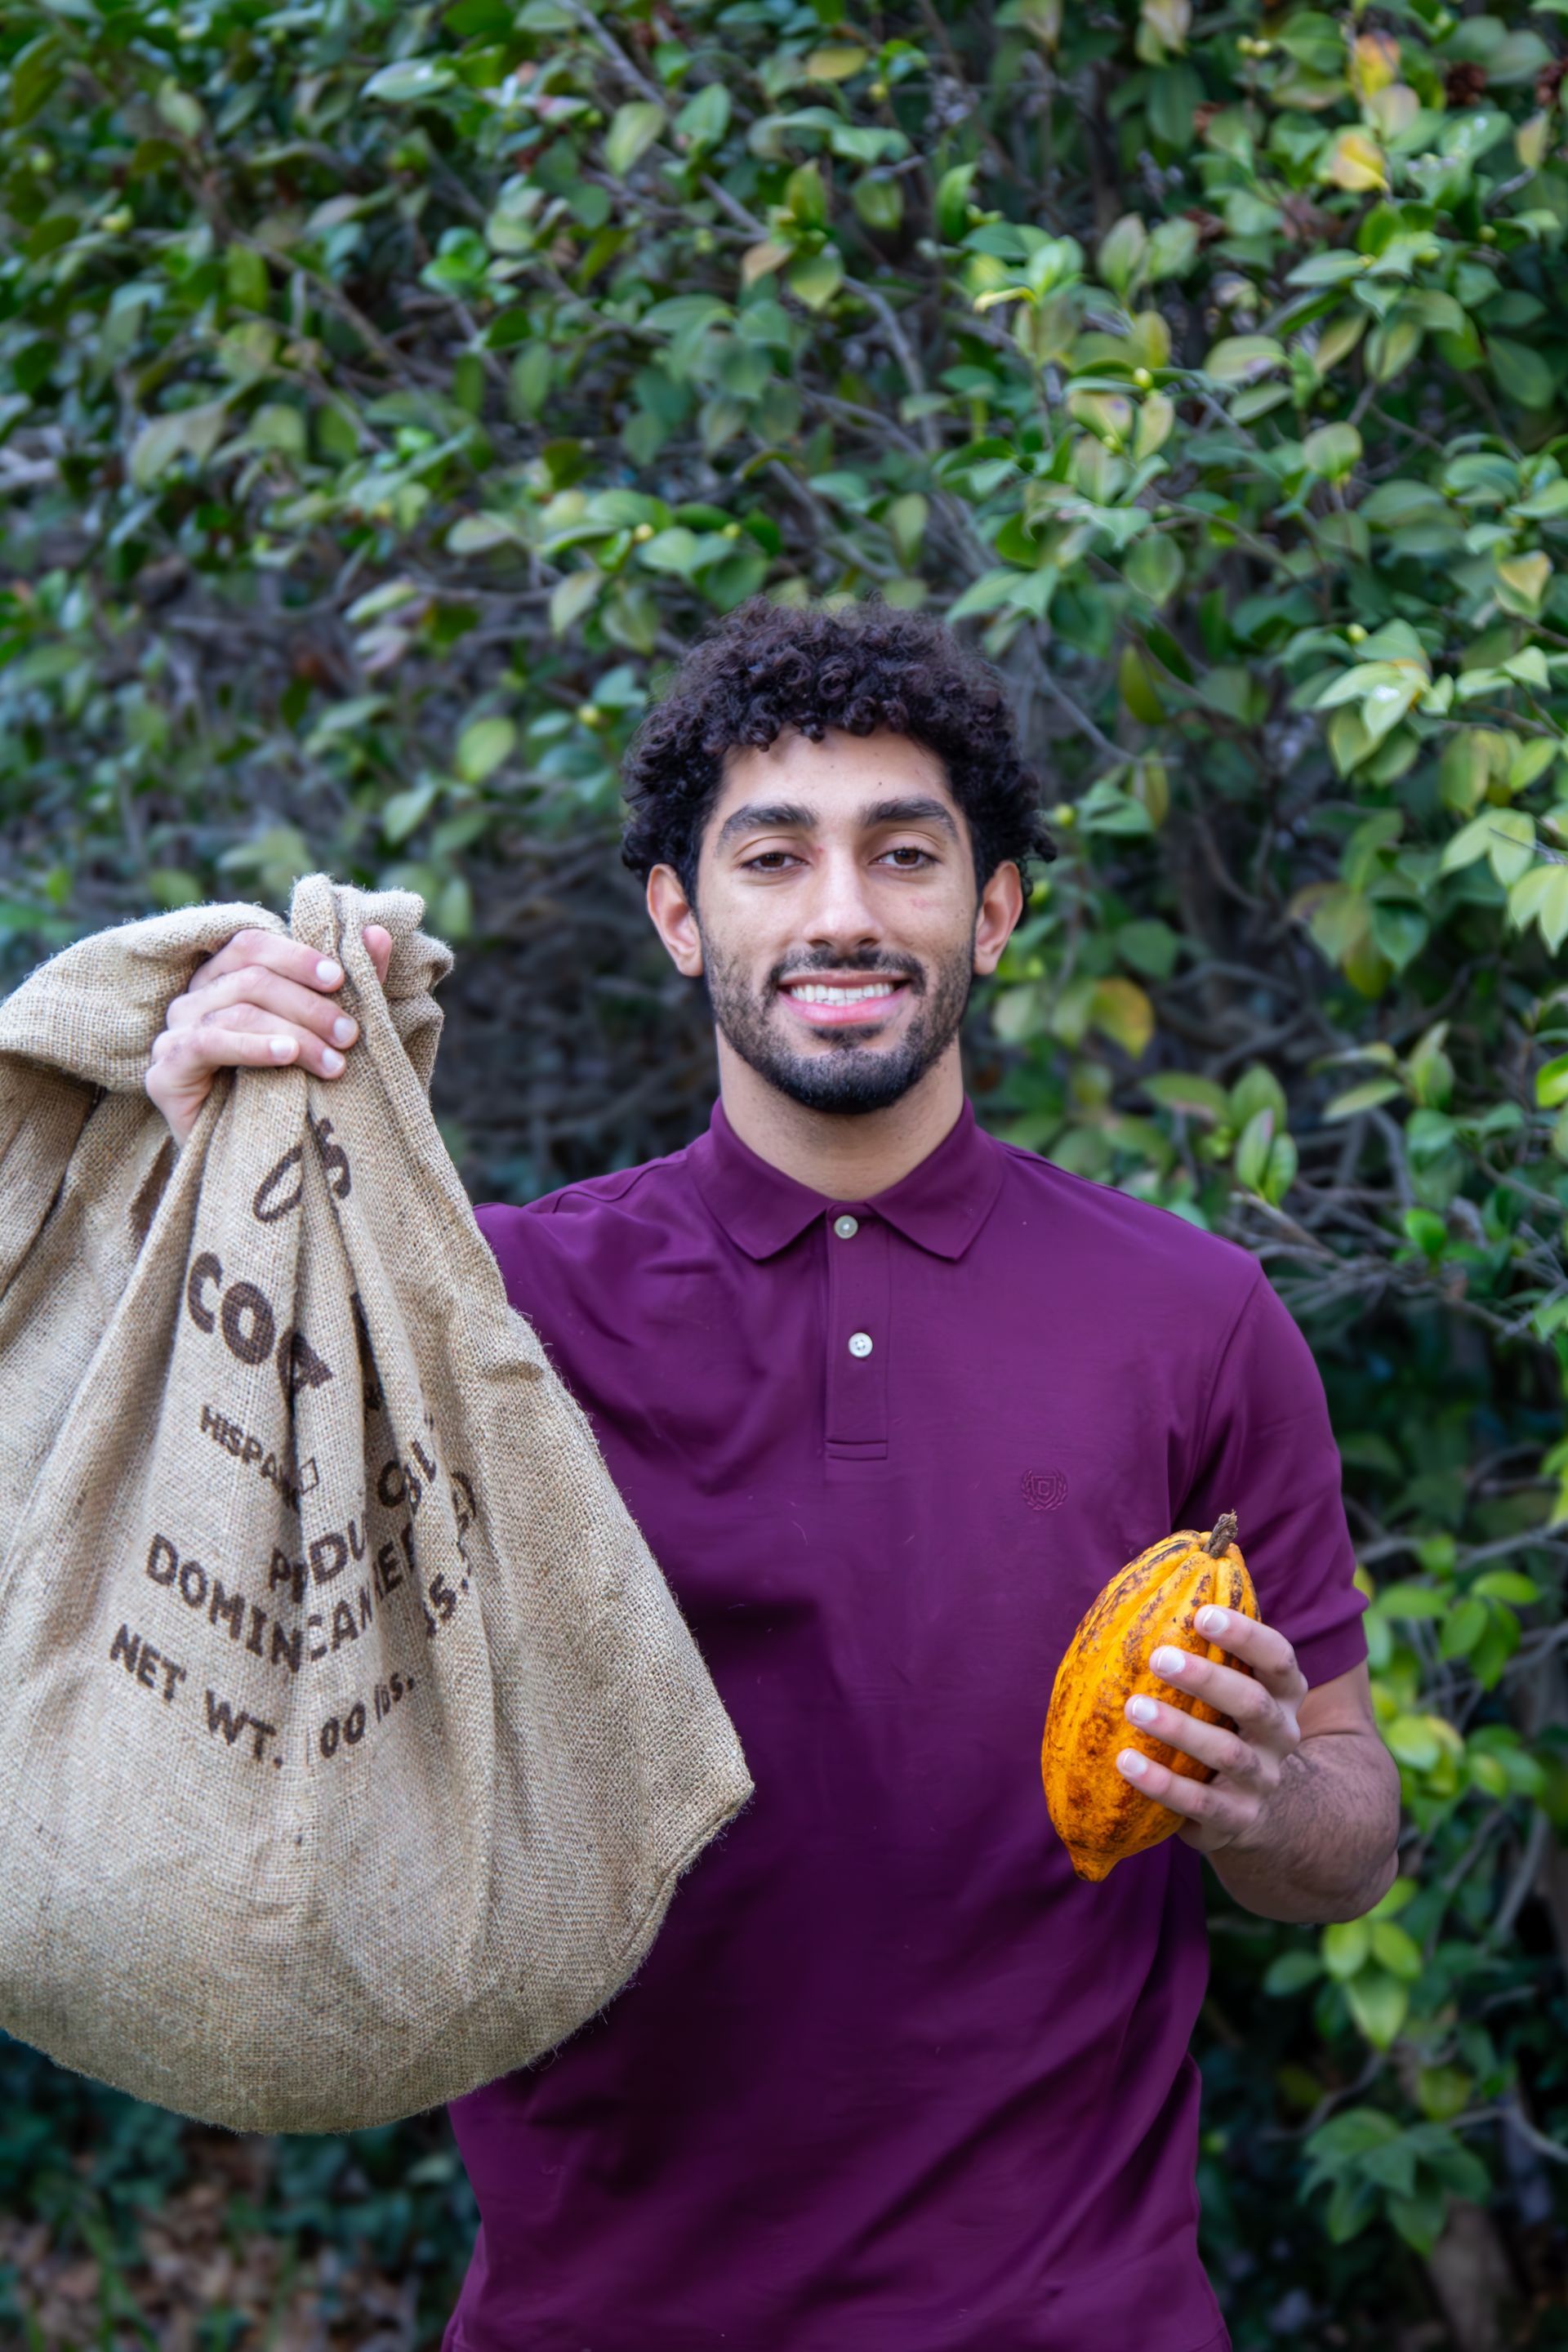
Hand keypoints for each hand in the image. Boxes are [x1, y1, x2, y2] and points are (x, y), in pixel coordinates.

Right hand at [146, 923, 393, 1147]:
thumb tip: (378, 932)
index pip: (251, 944)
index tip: (340, 979)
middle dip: (309, 1005)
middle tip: (350, 1035)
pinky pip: (208, 1043)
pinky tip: (286, 1057)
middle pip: (252, 978)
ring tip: (335, 1062)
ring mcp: (174, 1033)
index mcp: (225, 979)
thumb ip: (351, 984)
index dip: (296, 955)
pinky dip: (252, 1046)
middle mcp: (195, 999)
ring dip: (295, 1032)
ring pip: (237, 1009)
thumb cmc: (296, 1092)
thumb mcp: (328, 1036)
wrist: (257, 1165)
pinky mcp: (165, 1071)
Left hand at [1115, 1607, 1307, 1857]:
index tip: (1203, 1613)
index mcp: (1284, 1694)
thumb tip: (1160, 1573)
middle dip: (1208, 1678)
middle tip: (1159, 1657)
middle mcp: (1281, 1735)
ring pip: (1227, 1754)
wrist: (1267, 1810)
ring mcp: (1263, 1781)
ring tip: (1134, 1707)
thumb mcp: (1235, 1686)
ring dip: (1180, 1729)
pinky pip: (1200, 1804)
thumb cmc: (1230, 1724)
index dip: (1246, 1635)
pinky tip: (1126, 1762)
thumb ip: (1210, 1645)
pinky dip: (1161, 1784)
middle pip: (1253, 1703)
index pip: (1279, 1658)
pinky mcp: (1237, 1820)